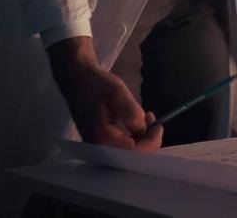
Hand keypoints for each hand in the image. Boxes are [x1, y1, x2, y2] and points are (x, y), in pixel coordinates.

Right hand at [47, 36, 161, 150]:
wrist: (77, 79)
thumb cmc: (96, 84)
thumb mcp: (118, 93)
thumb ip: (132, 114)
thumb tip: (144, 131)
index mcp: (101, 137)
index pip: (133, 152)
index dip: (151, 141)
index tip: (159, 125)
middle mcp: (97, 147)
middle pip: (131, 157)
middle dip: (148, 141)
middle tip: (155, 122)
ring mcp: (97, 146)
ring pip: (127, 153)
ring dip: (142, 139)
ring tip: (147, 118)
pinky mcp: (100, 142)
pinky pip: (121, 147)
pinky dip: (134, 138)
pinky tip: (137, 123)